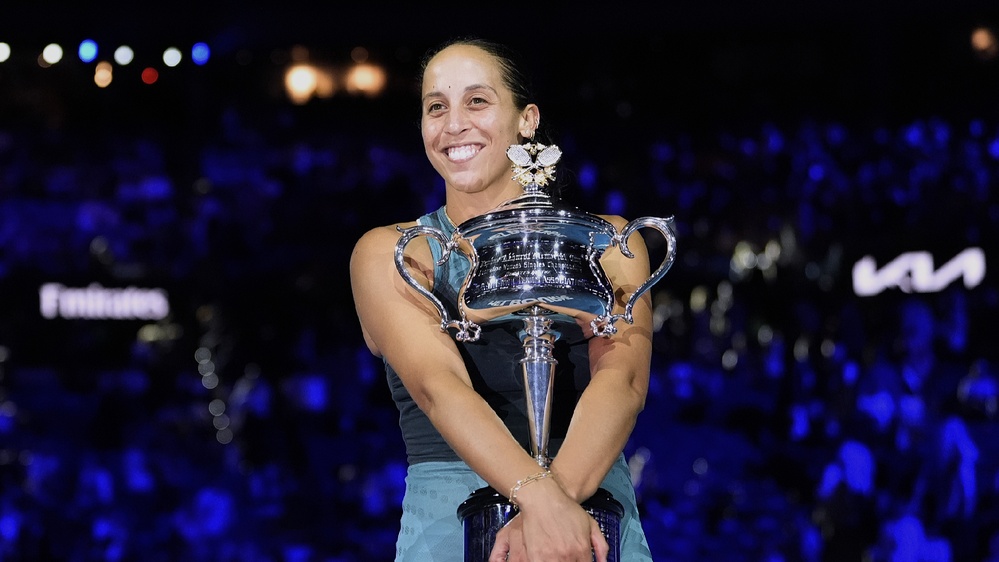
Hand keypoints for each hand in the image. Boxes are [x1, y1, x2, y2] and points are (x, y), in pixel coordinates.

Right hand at [488, 498, 608, 560]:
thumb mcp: (590, 523)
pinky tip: (547, 557)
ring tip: (557, 556)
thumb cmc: (564, 508)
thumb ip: (601, 545)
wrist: (542, 498)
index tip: (579, 559)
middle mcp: (568, 556)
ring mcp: (550, 557)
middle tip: (568, 556)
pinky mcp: (535, 556)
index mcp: (582, 549)